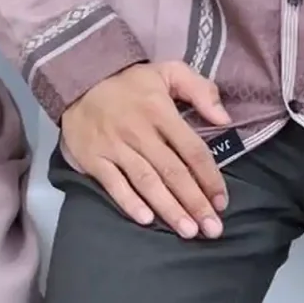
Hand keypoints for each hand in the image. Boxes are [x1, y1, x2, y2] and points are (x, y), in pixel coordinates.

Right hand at [60, 62, 232, 239]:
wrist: (78, 80)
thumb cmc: (130, 82)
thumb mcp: (169, 70)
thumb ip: (201, 90)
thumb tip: (225, 119)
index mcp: (161, 112)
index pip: (192, 150)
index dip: (210, 178)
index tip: (222, 202)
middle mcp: (139, 132)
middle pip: (173, 172)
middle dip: (195, 202)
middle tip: (212, 229)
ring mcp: (115, 147)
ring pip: (147, 182)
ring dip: (169, 209)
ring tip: (188, 231)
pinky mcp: (94, 159)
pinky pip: (114, 184)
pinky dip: (129, 202)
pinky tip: (146, 220)